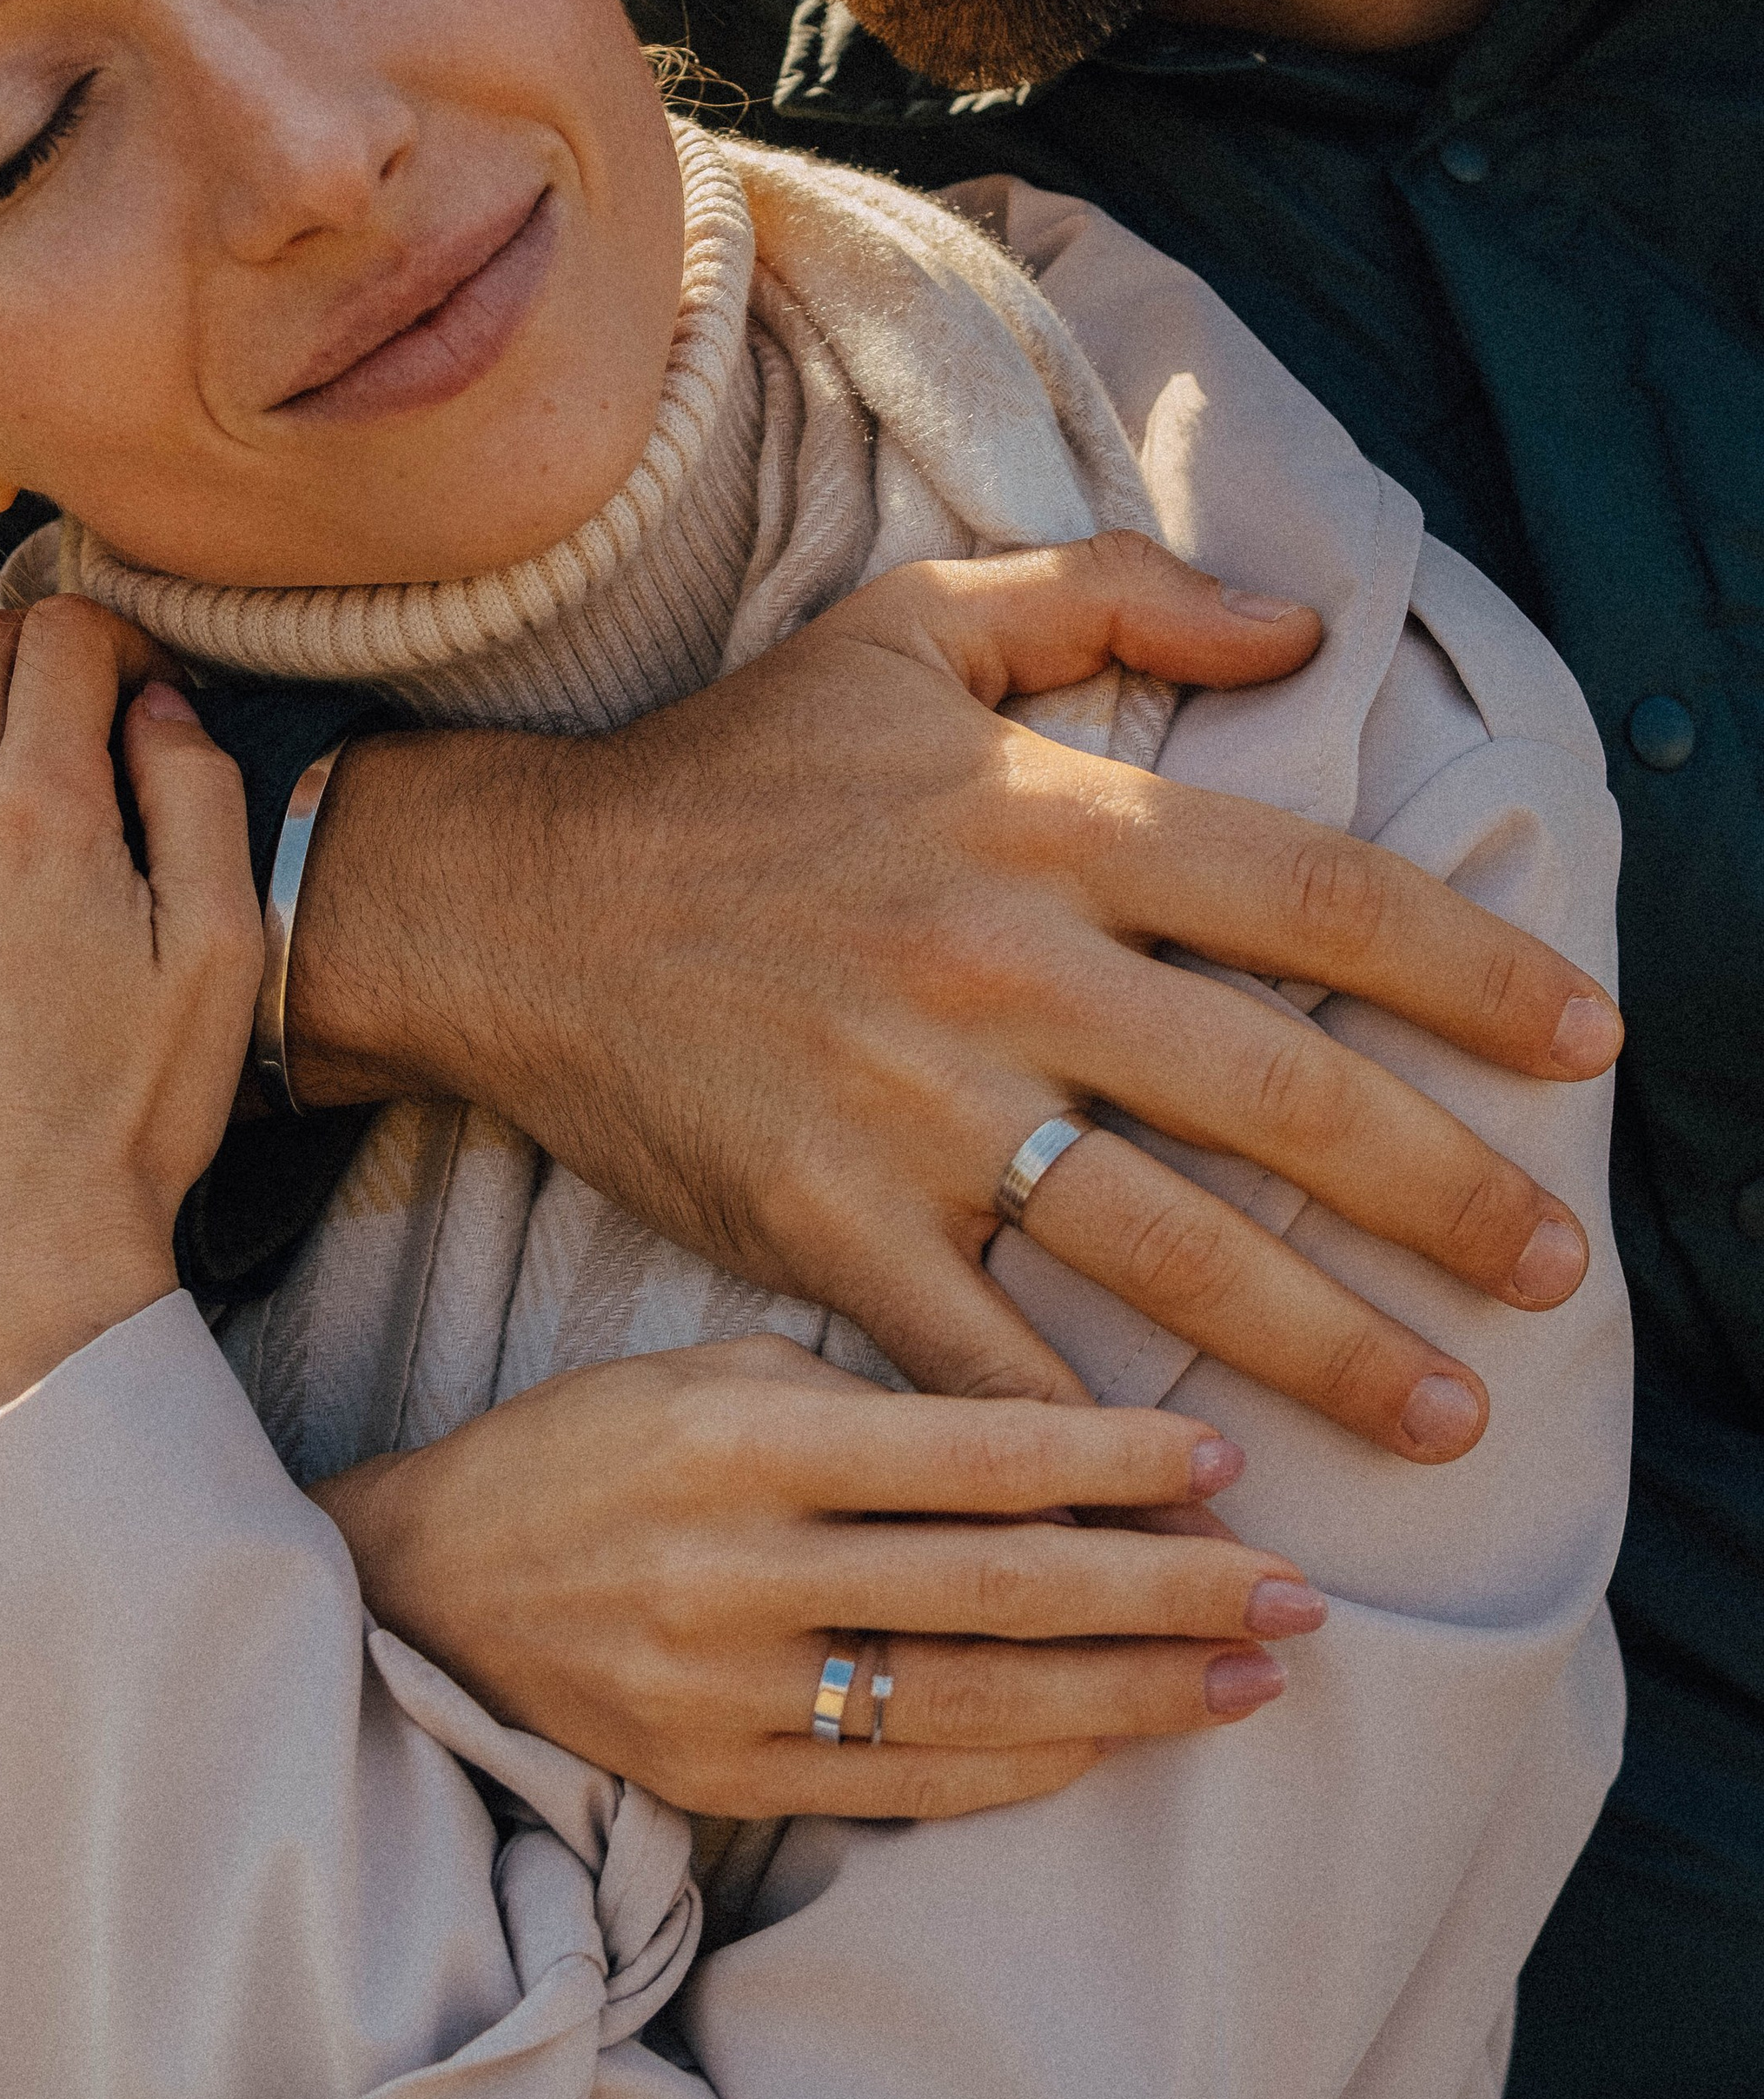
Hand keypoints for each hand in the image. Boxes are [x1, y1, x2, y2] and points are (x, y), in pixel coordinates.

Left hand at [0, 599, 263, 1437]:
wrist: (22, 1251)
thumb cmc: (136, 1111)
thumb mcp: (221, 948)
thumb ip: (201, 798)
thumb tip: (158, 703)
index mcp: (44, 814)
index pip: (64, 640)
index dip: (118, 636)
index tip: (148, 686)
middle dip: (31, 645)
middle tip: (76, 701)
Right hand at [287, 532, 1618, 1458]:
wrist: (510, 899)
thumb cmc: (729, 764)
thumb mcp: (910, 627)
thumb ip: (1110, 596)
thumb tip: (1299, 625)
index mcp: (1037, 819)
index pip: (1309, 892)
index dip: (1470, 969)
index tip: (1587, 1042)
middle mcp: (997, 965)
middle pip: (1281, 1090)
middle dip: (1448, 1192)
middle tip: (1555, 1268)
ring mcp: (912, 1112)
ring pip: (1172, 1249)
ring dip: (1331, 1346)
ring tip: (1447, 1411)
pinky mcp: (827, 1229)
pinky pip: (991, 1361)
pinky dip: (1098, 1443)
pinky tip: (1201, 1501)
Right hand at [316, 1335, 1319, 1816]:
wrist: (436, 1586)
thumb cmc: (599, 1444)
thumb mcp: (721, 1371)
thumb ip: (874, 1401)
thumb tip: (1060, 1445)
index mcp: (742, 1438)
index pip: (970, 1455)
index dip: (1111, 1464)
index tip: (1227, 1461)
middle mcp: (737, 1571)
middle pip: (996, 1594)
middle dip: (1164, 1596)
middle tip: (1297, 1592)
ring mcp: (728, 1695)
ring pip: (969, 1708)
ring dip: (1128, 1699)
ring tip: (1248, 1678)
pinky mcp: (720, 1783)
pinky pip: (903, 1788)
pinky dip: (1022, 1770)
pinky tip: (1114, 1743)